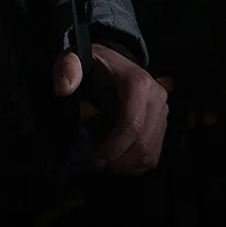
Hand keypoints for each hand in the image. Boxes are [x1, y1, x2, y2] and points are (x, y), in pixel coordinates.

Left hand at [52, 43, 168, 174]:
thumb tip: (63, 89)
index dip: (114, 148)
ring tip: (105, 165)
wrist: (112, 63)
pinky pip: (154, 153)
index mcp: (138, 82)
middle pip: (143, 142)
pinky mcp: (162, 122)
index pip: (131, 125)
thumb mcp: (75, 60)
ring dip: (127, 166)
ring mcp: (163, 110)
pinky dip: (136, 164)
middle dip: (119, 161)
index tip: (94, 160)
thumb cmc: (92, 65)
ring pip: (150, 152)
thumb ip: (68, 69)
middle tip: (96, 166)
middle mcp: (157, 96)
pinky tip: (117, 161)